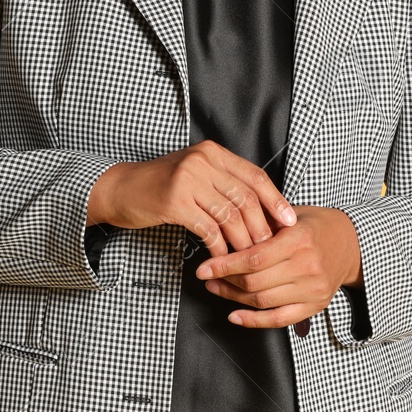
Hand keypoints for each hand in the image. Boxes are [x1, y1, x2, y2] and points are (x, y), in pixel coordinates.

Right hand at [86, 139, 296, 257]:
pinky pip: (208, 229)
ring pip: (229, 216)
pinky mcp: (174, 202)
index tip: (290, 221)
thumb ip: (224, 182)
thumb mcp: (196, 172)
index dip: (276, 200)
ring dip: (241, 241)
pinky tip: (221, 259)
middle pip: (245, 198)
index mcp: (213, 152)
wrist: (122, 188)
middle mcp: (202, 161)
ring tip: (247, 258)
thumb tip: (263, 208)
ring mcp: (188, 180)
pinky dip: (218, 248)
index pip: (255, 176)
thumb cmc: (163, 184)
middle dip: (261, 227)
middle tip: (269, 248)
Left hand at [195, 204, 362, 327]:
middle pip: (255, 281)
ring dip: (233, 297)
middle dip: (225, 280)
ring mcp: (312, 289)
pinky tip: (234, 315)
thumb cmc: (315, 225)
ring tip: (216, 288)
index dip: (224, 265)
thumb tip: (223, 231)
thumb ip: (262, 222)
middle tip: (206, 276)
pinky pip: (279, 319)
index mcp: (299, 239)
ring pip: (263, 301)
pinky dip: (253, 321)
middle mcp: (308, 266)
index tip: (204, 267)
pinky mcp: (315, 306)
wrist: (352, 244)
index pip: (254, 258)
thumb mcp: (291, 214)